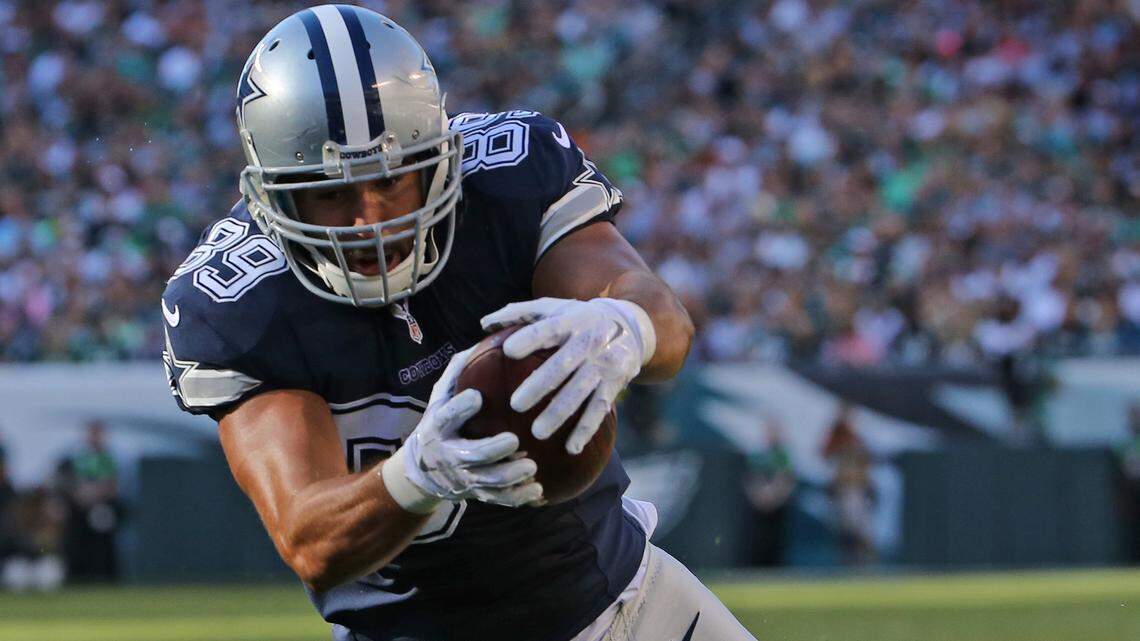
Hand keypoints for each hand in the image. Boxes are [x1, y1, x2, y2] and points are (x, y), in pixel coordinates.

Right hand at [381, 346, 542, 511]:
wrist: (423, 470)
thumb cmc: (440, 422)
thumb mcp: (439, 397)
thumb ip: (456, 372)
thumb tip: (481, 341)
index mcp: (439, 428)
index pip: (446, 417)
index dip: (459, 409)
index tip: (476, 397)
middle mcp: (449, 456)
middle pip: (471, 456)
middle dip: (492, 450)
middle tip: (515, 440)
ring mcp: (463, 478)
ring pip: (488, 482)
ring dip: (510, 477)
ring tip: (532, 468)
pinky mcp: (477, 494)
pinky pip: (498, 499)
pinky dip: (518, 497)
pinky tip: (539, 490)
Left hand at [481, 297, 655, 453]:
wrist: (631, 327)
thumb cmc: (577, 319)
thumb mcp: (554, 308)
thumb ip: (520, 313)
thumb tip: (484, 323)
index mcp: (570, 320)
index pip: (548, 329)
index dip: (529, 338)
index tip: (508, 351)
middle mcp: (589, 341)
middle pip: (563, 364)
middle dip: (540, 385)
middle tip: (515, 405)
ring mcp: (604, 364)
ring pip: (580, 391)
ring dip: (560, 413)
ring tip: (538, 433)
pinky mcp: (615, 383)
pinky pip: (600, 409)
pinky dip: (586, 429)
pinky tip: (571, 448)